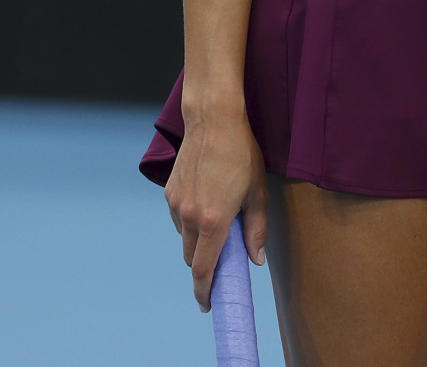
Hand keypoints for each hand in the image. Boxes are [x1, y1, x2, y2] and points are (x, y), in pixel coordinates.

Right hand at [164, 114, 268, 310]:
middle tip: (223, 258)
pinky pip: (179, 218)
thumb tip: (255, 260)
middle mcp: (189, 217)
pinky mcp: (169, 192)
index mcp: (213, 221)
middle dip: (205, 264)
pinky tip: (207, 200)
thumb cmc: (241, 154)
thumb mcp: (257, 192)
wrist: (213, 120)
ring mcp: (176, 204)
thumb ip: (256, 229)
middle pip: (192, 258)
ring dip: (198, 240)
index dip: (204, 292)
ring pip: (185, 237)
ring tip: (219, 220)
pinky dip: (191, 220)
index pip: (203, 270)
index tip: (208, 305)